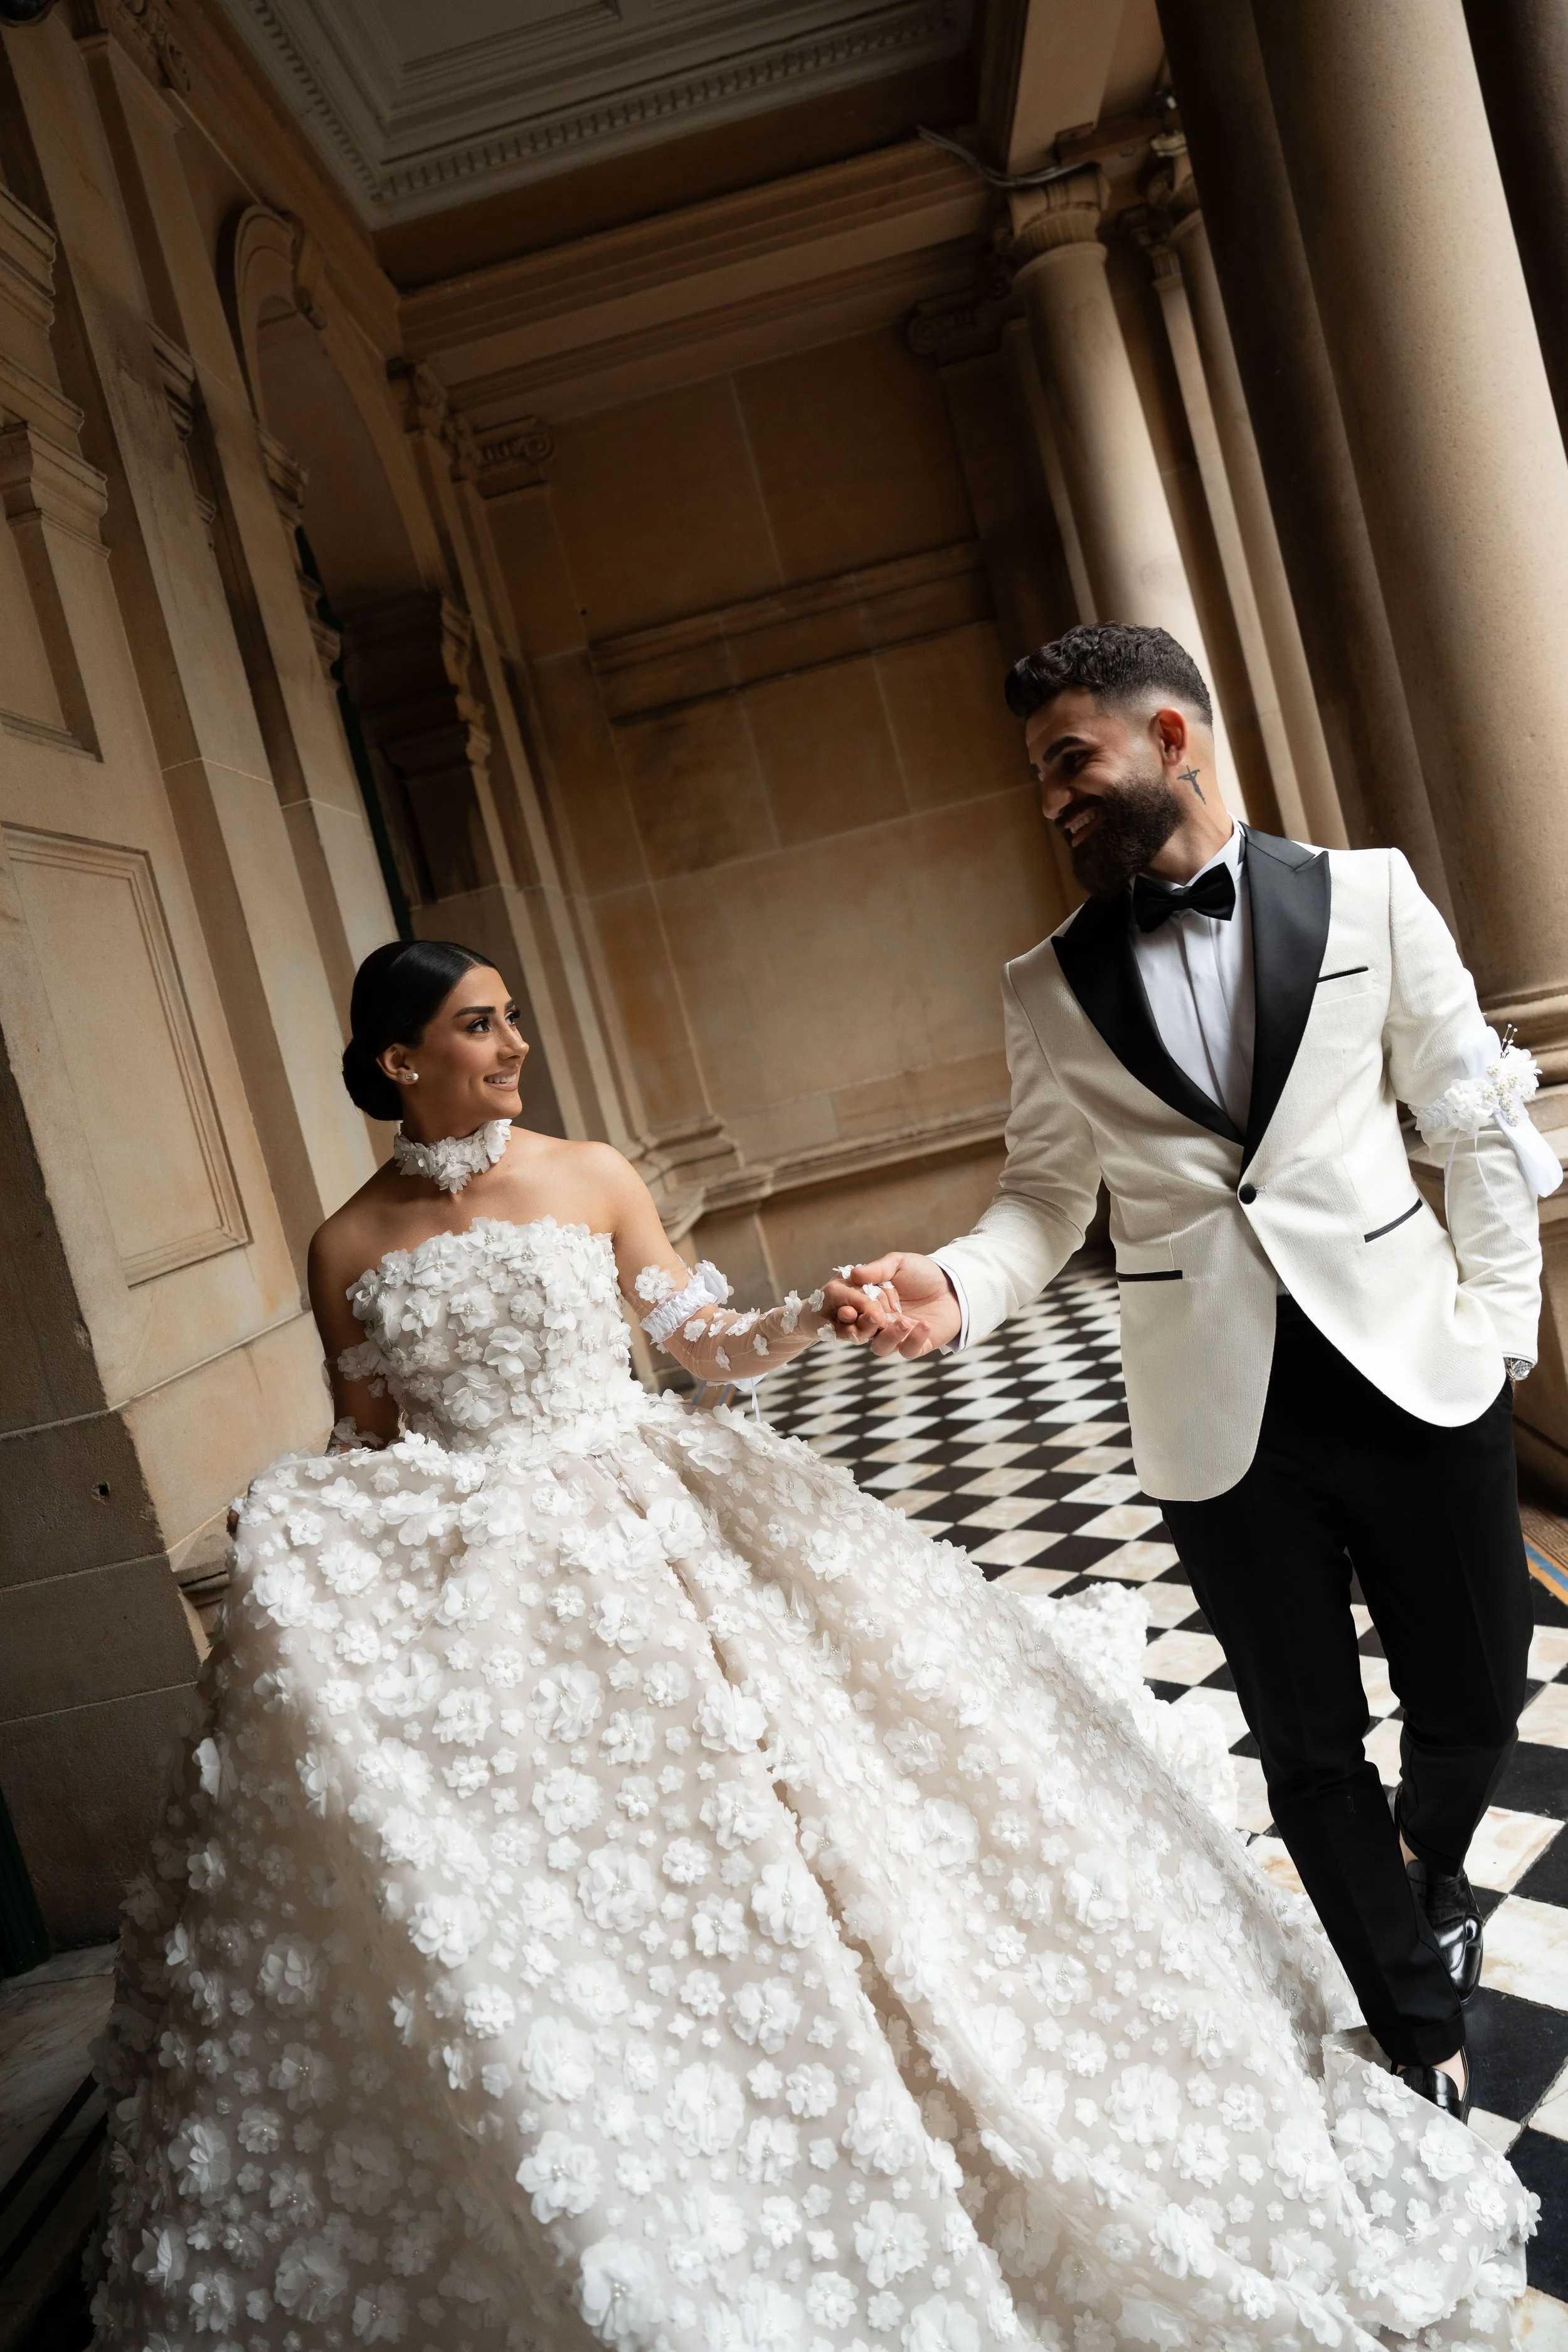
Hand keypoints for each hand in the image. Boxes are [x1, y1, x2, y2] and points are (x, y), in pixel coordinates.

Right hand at [843, 1252, 960, 1357]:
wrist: (954, 1285)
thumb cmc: (924, 1273)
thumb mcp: (899, 1264)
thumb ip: (878, 1269)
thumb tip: (854, 1274)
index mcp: (872, 1303)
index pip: (854, 1311)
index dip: (852, 1310)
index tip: (854, 1305)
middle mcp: (881, 1322)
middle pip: (862, 1332)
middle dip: (866, 1325)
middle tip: (876, 1316)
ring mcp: (898, 1335)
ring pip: (881, 1347)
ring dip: (889, 1336)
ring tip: (904, 1322)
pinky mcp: (917, 1345)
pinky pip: (908, 1350)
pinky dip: (914, 1339)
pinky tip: (925, 1324)